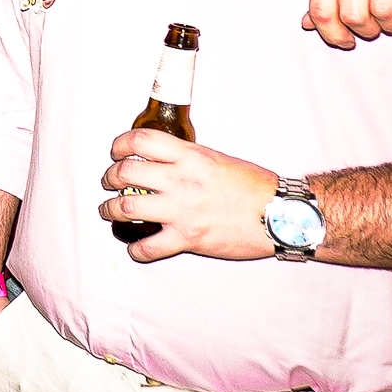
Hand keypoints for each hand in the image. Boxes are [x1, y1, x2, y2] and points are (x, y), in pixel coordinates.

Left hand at [98, 128, 278, 261]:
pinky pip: (148, 247)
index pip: (139, 141)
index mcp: (190, 157)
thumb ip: (186, 157)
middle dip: (109, 178)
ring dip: (110, 210)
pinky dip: (136, 249)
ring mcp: (182, 210)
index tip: (116, 152)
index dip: (119, 145)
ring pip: (126, 207)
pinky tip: (136, 247)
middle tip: (110, 183)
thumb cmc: (255, 186)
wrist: (282, 214)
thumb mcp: (217, 158)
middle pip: (124, 173)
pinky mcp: (187, 238)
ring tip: (109, 210)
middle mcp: (181, 180)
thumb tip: (161, 159)